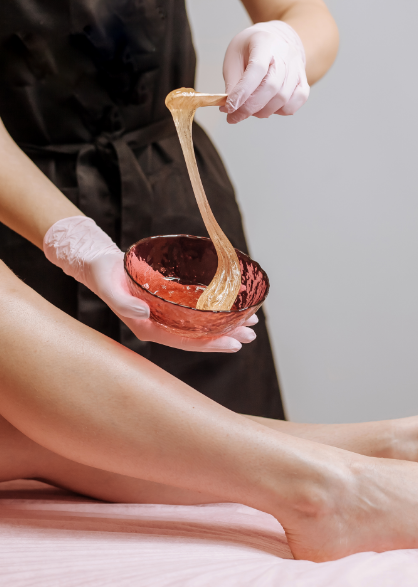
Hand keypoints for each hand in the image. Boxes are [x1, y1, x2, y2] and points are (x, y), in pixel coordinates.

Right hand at [43, 216, 256, 351]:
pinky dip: (214, 311)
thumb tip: (145, 315)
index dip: (209, 344)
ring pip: (199, 325)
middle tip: (251, 334)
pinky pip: (195, 311)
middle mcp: (159, 325)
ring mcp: (165, 315)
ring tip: (250, 324)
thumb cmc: (103, 274)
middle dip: (224, 337)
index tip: (234, 343)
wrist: (99, 264)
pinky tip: (232, 308)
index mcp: (147, 327)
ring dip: (224, 326)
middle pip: (196, 336)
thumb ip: (123, 303)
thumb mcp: (109, 285)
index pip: (183, 341)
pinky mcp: (169, 302)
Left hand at [221, 21, 309, 123]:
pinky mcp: (302, 82)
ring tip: (249, 110)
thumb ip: (232, 82)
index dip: (243, 91)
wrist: (276, 40)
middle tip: (234, 116)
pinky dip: (279, 112)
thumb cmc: (251, 49)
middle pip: (271, 87)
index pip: (257, 69)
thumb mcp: (234, 57)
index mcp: (265, 43)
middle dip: (249, 107)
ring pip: (283, 99)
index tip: (229, 108)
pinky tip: (267, 107)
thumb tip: (231, 107)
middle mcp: (285, 54)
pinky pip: (294, 104)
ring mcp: (297, 68)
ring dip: (262, 111)